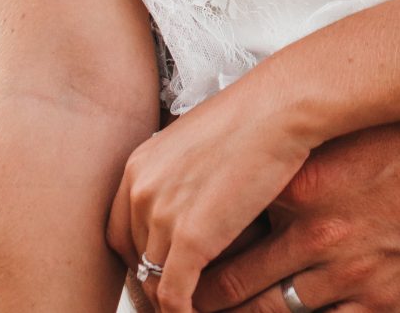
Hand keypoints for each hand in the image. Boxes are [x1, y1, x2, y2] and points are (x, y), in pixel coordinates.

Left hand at [107, 63, 310, 312]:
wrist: (279, 108)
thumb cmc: (253, 116)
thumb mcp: (198, 140)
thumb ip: (179, 172)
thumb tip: (186, 201)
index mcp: (140, 167)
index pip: (120, 232)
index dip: (139, 257)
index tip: (160, 269)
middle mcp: (142, 191)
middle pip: (136, 259)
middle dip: (156, 281)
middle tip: (180, 292)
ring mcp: (163, 215)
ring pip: (154, 282)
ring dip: (172, 300)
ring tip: (196, 304)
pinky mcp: (192, 239)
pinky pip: (175, 295)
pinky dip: (184, 312)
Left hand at [194, 86, 399, 312]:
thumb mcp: (341, 131)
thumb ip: (289, 159)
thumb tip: (236, 178)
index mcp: (303, 183)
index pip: (223, 231)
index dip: (193, 251)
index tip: (173, 259)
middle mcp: (319, 233)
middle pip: (234, 286)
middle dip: (200, 300)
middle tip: (177, 301)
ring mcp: (351, 273)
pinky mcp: (383, 300)